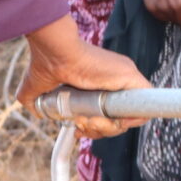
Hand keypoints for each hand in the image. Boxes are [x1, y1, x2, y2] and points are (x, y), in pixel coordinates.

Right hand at [16, 16, 148, 139]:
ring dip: (105, 128)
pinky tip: (107, 121)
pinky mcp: (132, 79)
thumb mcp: (38, 87)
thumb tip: (38, 115)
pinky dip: (130, 121)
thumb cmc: (46, 61)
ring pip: (127, 118)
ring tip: (85, 121)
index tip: (79, 129)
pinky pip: (144, 108)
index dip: (95, 128)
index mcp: (98, 84)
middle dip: (97, 130)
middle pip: (116, 120)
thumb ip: (35, 102)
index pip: (105, 114)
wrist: (54, 50)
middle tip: (80, 124)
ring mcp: (125, 80)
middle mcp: (114, 81)